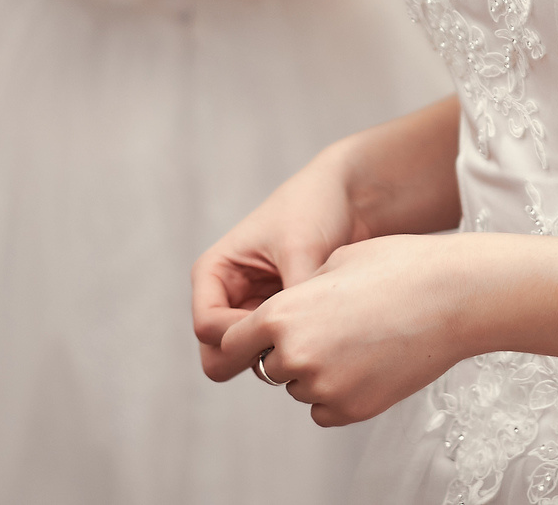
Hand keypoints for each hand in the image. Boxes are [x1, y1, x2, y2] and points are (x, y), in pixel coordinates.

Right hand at [191, 150, 367, 385]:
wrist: (349, 198)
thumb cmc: (315, 208)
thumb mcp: (301, 250)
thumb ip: (291, 298)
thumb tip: (294, 345)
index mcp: (213, 272)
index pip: (208, 328)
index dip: (241, 337)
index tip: (285, 328)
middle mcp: (225, 296)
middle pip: (218, 354)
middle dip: (251, 356)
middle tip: (295, 345)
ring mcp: (249, 312)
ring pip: (246, 359)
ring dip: (276, 355)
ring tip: (314, 334)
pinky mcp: (276, 322)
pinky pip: (274, 353)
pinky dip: (293, 350)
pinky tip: (322, 334)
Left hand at [206, 232, 480, 426]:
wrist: (453, 296)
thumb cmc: (398, 267)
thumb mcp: (335, 263)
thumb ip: (298, 294)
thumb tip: (282, 317)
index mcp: (281, 314)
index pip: (232, 343)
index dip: (246, 338)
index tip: (262, 336)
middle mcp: (294, 354)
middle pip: (269, 367)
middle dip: (289, 352)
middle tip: (331, 330)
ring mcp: (323, 386)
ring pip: (299, 388)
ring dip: (317, 372)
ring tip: (360, 341)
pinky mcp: (351, 409)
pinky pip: (324, 410)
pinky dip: (338, 394)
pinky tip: (368, 364)